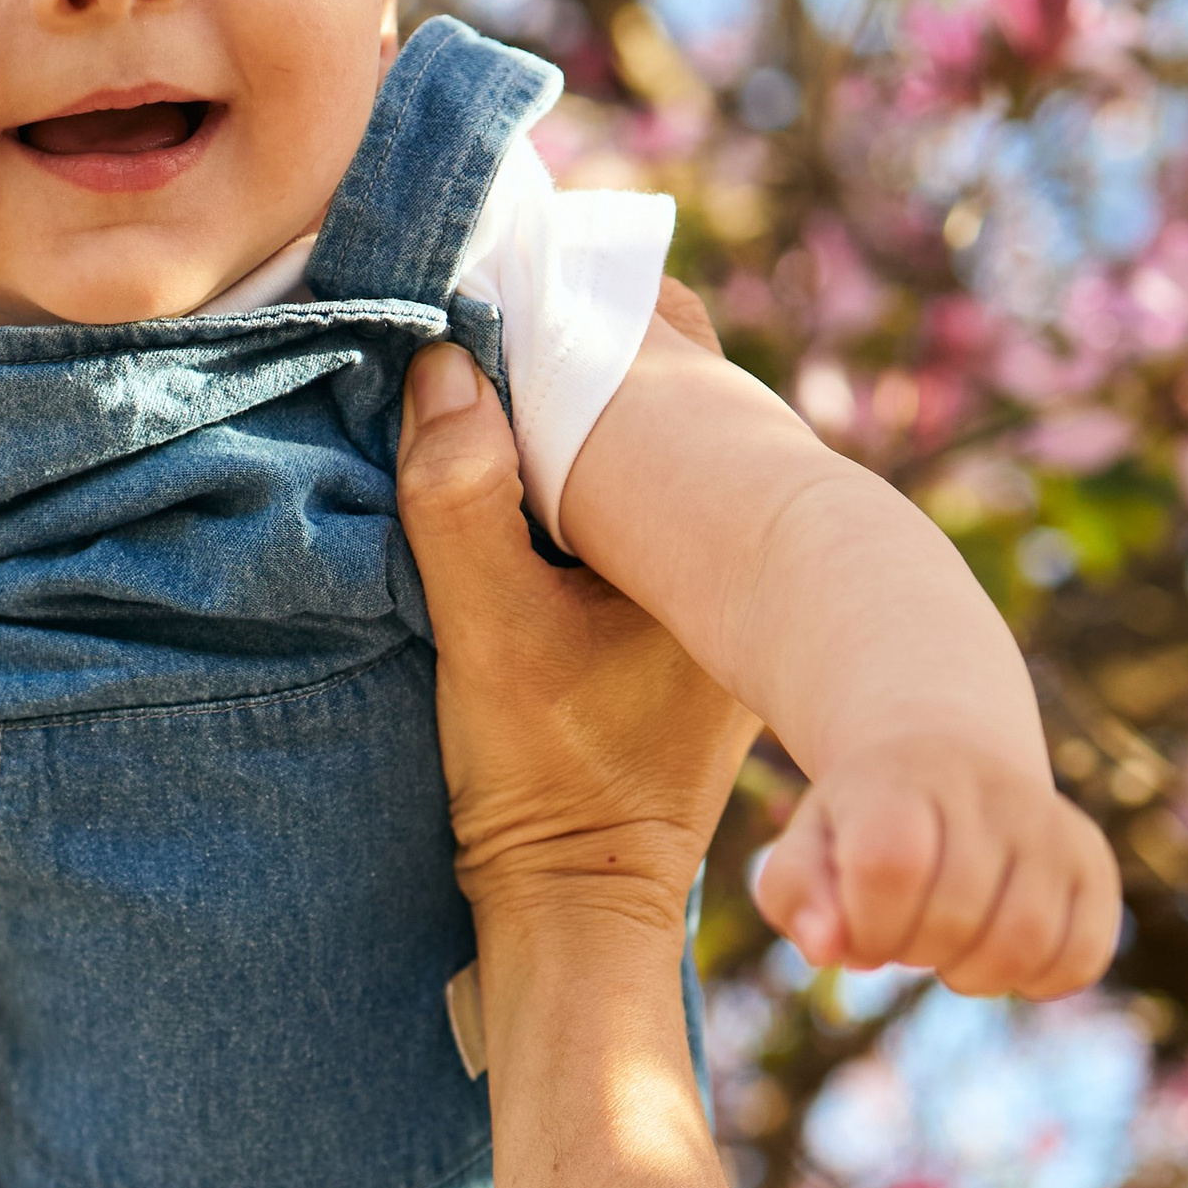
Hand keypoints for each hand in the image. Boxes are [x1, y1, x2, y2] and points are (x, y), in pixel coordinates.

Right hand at [397, 339, 755, 938]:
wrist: (572, 909)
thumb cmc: (542, 783)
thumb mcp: (486, 637)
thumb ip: (460, 501)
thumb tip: (444, 368)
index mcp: (725, 543)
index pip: (684, 369)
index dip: (602, 313)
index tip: (514, 278)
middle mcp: (744, 557)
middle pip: (679, 400)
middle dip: (596, 350)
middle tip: (502, 304)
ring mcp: (715, 592)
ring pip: (662, 452)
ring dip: (591, 411)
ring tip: (502, 362)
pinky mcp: (678, 624)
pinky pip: (643, 509)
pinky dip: (590, 473)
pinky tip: (521, 460)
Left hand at [755, 738, 1121, 998]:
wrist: (944, 756)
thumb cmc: (862, 821)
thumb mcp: (808, 845)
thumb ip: (794, 895)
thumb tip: (826, 950)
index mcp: (903, 780)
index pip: (891, 868)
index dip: (870, 926)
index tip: (861, 928)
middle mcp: (988, 791)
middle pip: (958, 916)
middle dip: (915, 951)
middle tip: (903, 931)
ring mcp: (1049, 824)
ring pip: (1025, 942)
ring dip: (973, 974)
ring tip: (949, 945)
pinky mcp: (1092, 862)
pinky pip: (1083, 955)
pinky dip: (1036, 980)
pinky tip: (998, 952)